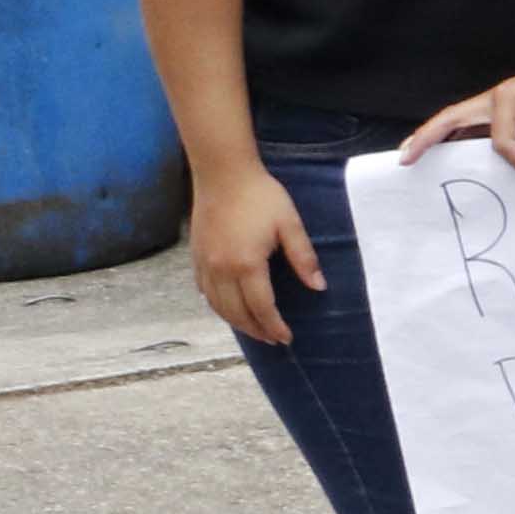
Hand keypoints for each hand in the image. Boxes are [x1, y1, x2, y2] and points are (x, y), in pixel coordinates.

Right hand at [187, 161, 318, 345]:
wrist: (222, 173)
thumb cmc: (261, 196)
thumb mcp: (290, 225)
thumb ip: (304, 258)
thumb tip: (318, 287)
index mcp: (246, 264)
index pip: (261, 307)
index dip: (275, 326)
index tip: (287, 338)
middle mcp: (221, 269)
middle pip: (237, 312)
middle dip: (256, 330)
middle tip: (274, 340)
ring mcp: (204, 263)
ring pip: (217, 305)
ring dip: (236, 322)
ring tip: (255, 330)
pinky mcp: (196, 256)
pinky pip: (204, 291)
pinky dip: (217, 306)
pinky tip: (229, 309)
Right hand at [393, 45, 514, 177]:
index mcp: (505, 98)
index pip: (502, 140)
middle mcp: (490, 101)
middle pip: (448, 120)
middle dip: (425, 139)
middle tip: (404, 158)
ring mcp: (492, 106)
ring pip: (454, 124)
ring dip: (433, 140)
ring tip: (412, 158)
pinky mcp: (498, 114)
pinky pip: (470, 130)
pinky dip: (455, 141)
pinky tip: (447, 156)